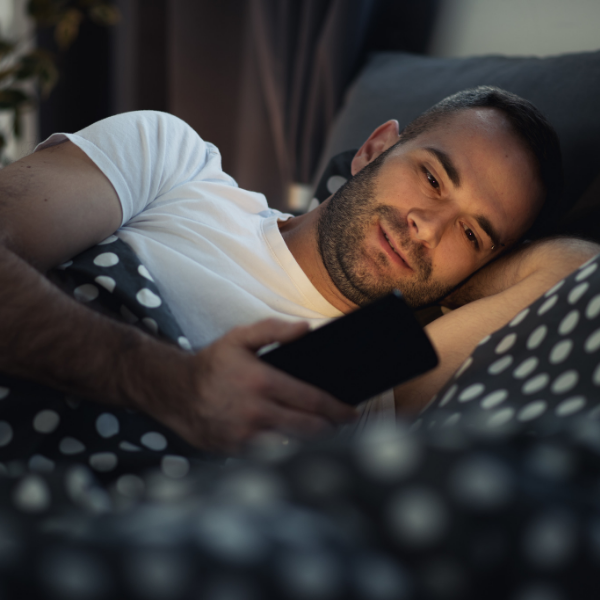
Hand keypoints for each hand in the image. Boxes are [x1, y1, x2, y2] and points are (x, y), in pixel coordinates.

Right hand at [160, 319, 357, 453]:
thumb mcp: (239, 338)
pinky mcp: (236, 452)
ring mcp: (245, 436)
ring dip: (311, 442)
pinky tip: (292, 441)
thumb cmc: (212, 364)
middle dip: (330, 428)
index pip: (312, 400)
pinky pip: (271, 456)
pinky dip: (286, 450)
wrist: (175, 392)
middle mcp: (255, 413)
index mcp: (261, 383)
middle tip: (340, 423)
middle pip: (309, 429)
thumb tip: (306, 329)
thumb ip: (274, 329)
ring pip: (293, 447)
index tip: (352, 412)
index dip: (337, 409)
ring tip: (321, 432)